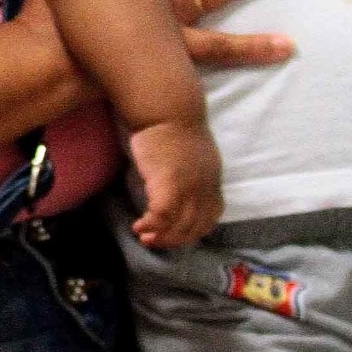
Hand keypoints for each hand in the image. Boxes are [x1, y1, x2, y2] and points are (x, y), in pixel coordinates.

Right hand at [128, 116, 223, 247]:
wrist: (167, 109)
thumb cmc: (173, 125)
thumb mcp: (192, 152)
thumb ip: (191, 170)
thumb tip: (179, 180)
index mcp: (212, 180)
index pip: (211, 215)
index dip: (194, 229)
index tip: (176, 233)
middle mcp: (205, 188)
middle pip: (195, 226)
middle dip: (175, 239)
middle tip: (156, 242)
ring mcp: (189, 188)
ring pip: (180, 225)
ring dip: (162, 237)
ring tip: (145, 237)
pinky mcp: (169, 185)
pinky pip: (162, 216)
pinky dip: (151, 225)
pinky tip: (139, 226)